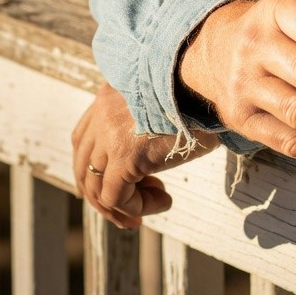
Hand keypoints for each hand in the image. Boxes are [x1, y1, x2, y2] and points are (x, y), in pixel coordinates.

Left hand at [72, 83, 217, 229]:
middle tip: (132, 208)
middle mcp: (103, 111)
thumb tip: (143, 161)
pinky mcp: (125, 155)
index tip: (121, 183)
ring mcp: (110, 134)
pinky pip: (117, 197)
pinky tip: (164, 201)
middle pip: (84, 165)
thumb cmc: (199, 93)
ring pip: (97, 186)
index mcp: (110, 93)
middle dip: (104, 193)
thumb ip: (143, 122)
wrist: (212, 86)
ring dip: (122, 205)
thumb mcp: (162, 103)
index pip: (83, 139)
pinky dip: (137, 207)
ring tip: (152, 206)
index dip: (96, 168)